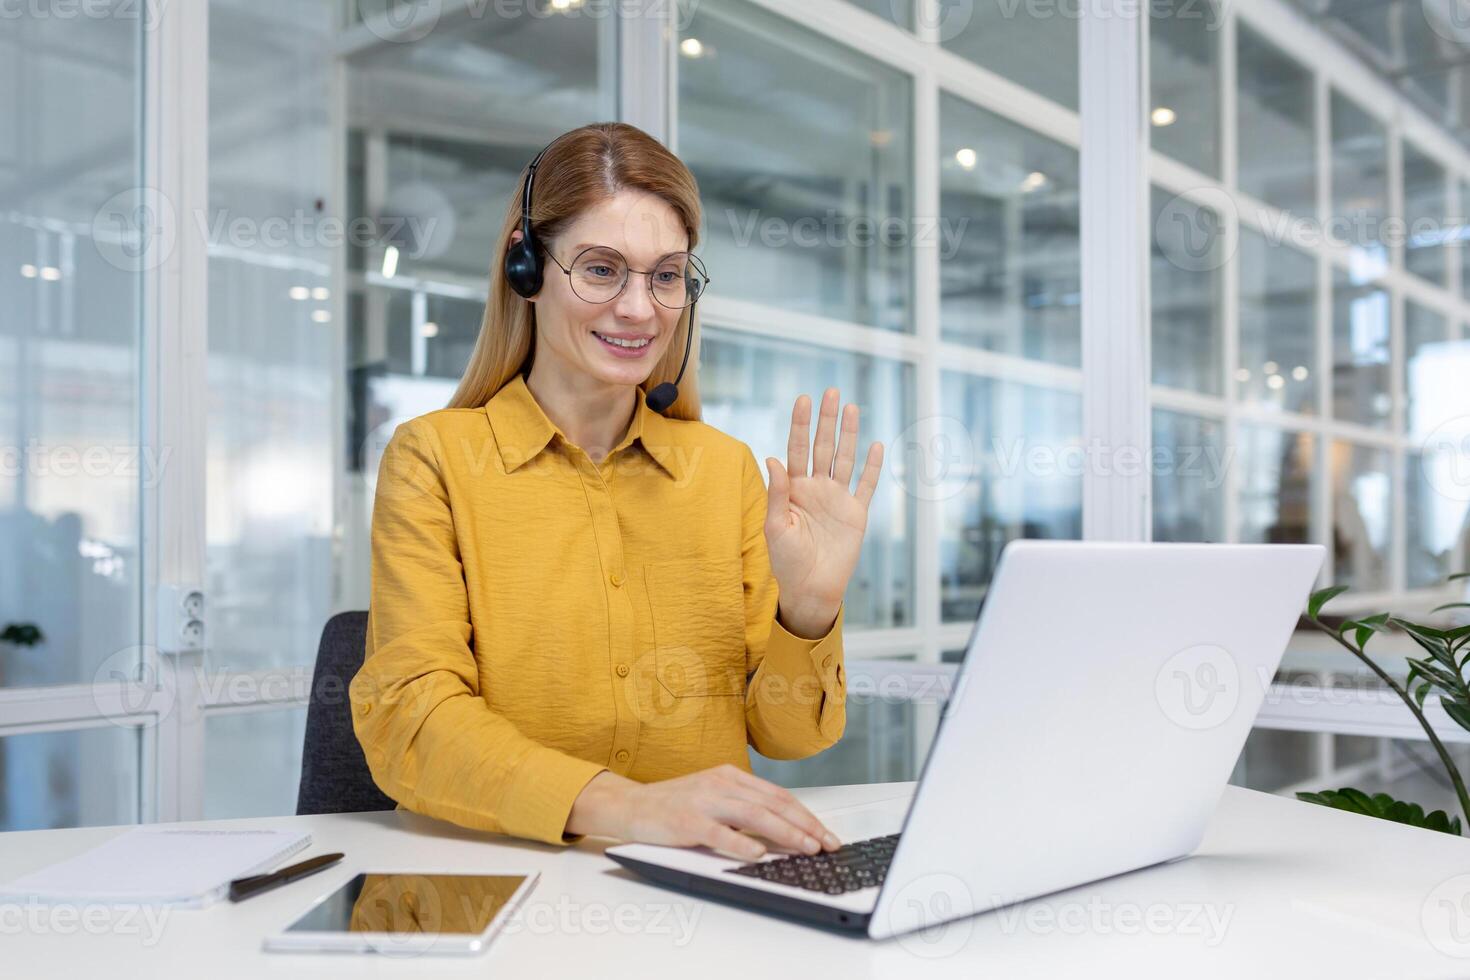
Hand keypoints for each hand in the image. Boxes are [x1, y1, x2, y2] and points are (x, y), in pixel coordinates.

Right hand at [565, 765, 841, 860]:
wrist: (630, 805)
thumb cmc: (673, 805)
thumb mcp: (712, 797)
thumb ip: (743, 809)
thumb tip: (781, 832)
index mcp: (730, 777)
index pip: (777, 796)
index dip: (805, 815)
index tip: (825, 833)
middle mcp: (721, 784)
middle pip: (772, 804)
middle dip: (805, 825)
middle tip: (826, 843)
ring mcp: (704, 801)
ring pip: (753, 815)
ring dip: (784, 832)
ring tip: (806, 847)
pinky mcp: (687, 821)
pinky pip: (719, 833)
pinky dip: (741, 842)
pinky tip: (759, 853)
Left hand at [765, 388, 883, 637]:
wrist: (811, 588)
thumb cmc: (786, 561)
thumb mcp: (776, 527)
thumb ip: (777, 492)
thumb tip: (772, 457)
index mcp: (793, 489)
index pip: (797, 449)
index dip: (800, 424)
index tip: (803, 399)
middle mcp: (816, 488)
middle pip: (823, 446)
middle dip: (826, 420)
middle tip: (830, 391)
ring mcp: (837, 499)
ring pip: (845, 459)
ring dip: (849, 434)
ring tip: (851, 408)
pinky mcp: (856, 514)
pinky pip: (866, 486)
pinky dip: (872, 467)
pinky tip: (876, 445)